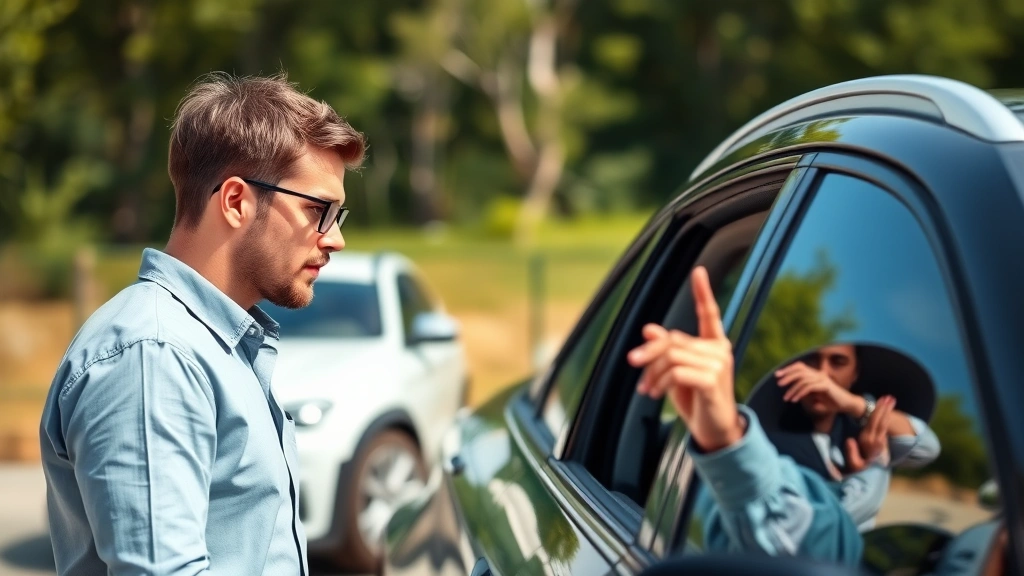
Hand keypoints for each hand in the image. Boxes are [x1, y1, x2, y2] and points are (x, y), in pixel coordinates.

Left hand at [627, 267, 740, 451]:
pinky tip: (655, 394)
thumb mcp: (676, 373)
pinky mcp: (712, 381)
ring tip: (646, 389)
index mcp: (713, 344)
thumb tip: (648, 328)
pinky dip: (659, 382)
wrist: (713, 430)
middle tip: (632, 362)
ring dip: (651, 373)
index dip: (703, 293)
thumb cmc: (696, 399)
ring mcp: (718, 364)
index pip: (709, 314)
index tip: (698, 271)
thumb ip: (666, 350)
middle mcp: (719, 350)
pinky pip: (676, 372)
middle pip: (673, 340)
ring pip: (671, 356)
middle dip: (648, 353)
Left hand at [774, 361, 859, 414]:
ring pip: (803, 380)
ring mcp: (822, 379)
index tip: (777, 375)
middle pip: (799, 370)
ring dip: (792, 389)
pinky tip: (795, 400)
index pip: (800, 367)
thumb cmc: (831, 402)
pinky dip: (800, 393)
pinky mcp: (825, 385)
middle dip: (787, 376)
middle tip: (778, 383)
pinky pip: (809, 387)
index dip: (788, 369)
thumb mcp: (815, 397)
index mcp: (815, 374)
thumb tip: (793, 391)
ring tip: (786, 398)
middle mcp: (818, 374)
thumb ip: (805, 392)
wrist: (847, 405)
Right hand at [845, 395, 895, 471]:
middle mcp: (875, 439)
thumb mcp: (853, 463)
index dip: (878, 411)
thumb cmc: (856, 466)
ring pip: (884, 423)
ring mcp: (880, 441)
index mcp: (867, 440)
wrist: (865, 473)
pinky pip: (885, 427)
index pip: (873, 422)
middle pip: (881, 421)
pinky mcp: (882, 442)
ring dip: (887, 411)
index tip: (882, 400)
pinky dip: (886, 417)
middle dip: (885, 408)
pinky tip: (888, 411)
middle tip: (890, 397)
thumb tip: (850, 440)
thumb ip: (851, 453)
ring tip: (891, 400)